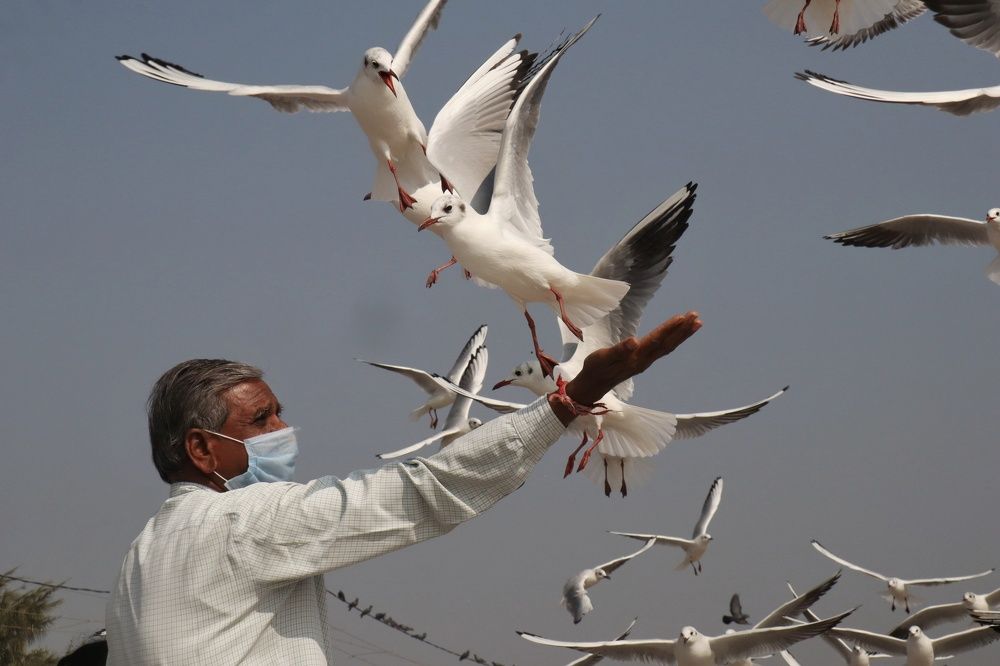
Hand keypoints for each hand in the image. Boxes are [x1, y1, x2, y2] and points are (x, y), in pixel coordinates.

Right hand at [547, 311, 701, 425]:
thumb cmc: (595, 369)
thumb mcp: (602, 358)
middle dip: (682, 330)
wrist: (593, 385)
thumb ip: (618, 351)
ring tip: (695, 323)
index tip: (682, 317)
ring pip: (668, 346)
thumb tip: (634, 342)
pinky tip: (677, 334)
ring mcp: (646, 361)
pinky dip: (673, 339)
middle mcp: (645, 360)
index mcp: (636, 357)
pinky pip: (663, 349)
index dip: (669, 328)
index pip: (657, 340)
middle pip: (668, 343)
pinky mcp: (643, 361)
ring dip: (681, 334)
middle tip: (696, 316)